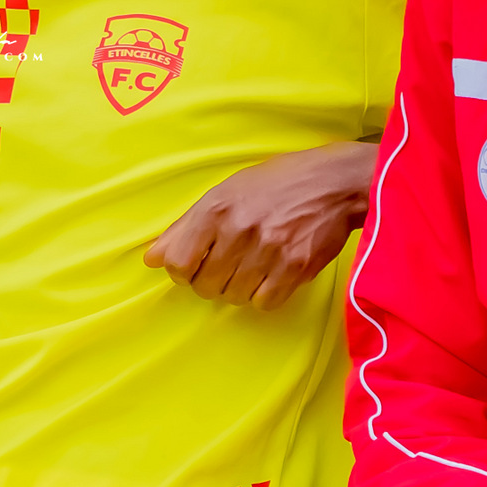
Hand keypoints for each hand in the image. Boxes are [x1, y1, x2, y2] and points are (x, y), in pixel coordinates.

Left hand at [143, 140, 372, 309]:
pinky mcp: (296, 268)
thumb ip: (185, 227)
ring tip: (252, 266)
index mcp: (216, 208)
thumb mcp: (225, 193)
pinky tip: (271, 274)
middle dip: (211, 281)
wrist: (333, 183)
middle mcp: (239, 230)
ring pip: (233, 296)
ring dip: (238, 288)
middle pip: (205, 285)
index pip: (178, 264)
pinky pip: (264, 303)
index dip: (184, 270)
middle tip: (228, 263)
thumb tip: (152, 258)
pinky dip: (263, 295)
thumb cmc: (276, 184)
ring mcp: (269, 251)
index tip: (196, 263)